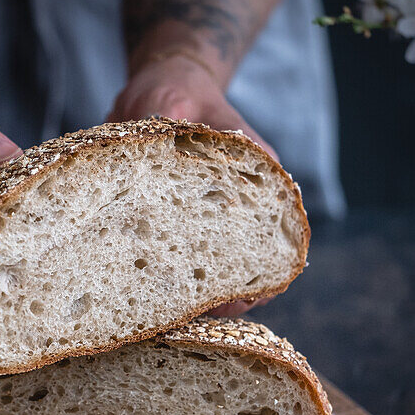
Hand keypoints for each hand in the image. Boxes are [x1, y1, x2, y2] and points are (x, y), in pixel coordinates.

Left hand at [110, 54, 275, 316]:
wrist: (157, 93)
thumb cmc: (174, 90)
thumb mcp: (174, 94)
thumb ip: (175, 107)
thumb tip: (170, 115)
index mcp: (258, 179)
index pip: (274, 237)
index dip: (259, 278)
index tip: (235, 303)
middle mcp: (237, 209)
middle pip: (243, 270)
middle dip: (222, 304)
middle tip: (189, 324)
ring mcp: (209, 224)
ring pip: (209, 277)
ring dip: (191, 302)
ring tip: (161, 324)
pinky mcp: (178, 232)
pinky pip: (177, 269)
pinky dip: (165, 290)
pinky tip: (141, 307)